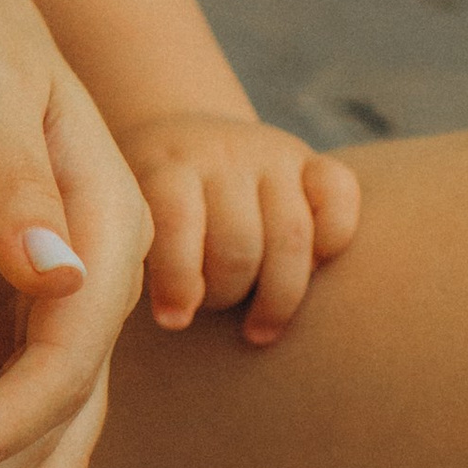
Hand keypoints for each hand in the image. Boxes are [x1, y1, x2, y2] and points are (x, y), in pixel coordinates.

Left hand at [121, 111, 359, 338]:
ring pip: (294, 235)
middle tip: (211, 309)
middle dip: (226, 293)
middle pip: (240, 244)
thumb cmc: (149, 208)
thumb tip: (168, 313)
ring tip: (257, 326)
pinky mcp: (312, 160)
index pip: (178, 224)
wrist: (184, 141)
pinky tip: (312, 271)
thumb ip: (139, 257)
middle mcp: (222, 153)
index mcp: (166, 166)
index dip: (178, 281)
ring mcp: (272, 154)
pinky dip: (333, 240)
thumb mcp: (127, 218)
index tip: (173, 322)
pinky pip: (340, 197)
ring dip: (278, 295)